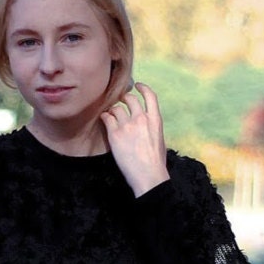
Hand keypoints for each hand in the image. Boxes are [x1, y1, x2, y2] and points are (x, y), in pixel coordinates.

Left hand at [100, 83, 169, 197]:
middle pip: (130, 99)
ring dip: (112, 110)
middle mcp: (141, 118)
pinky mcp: (115, 134)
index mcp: (155, 120)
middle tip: (120, 102)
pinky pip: (107, 118)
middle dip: (124, 98)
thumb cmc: (156, 163)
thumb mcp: (160, 140)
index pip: (150, 96)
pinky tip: (104, 119)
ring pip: (116, 108)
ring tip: (110, 114)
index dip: (143, 88)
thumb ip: (152, 127)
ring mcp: (127, 126)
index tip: (137, 86)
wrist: (148, 176)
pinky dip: (105, 117)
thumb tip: (146, 124)